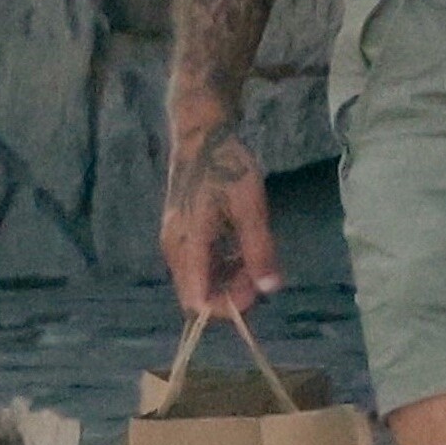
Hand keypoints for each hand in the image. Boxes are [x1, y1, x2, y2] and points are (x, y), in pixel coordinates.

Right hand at [161, 112, 281, 315]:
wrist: (201, 136)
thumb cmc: (226, 166)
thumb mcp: (250, 207)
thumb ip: (259, 250)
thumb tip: (270, 289)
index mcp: (188, 243)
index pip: (196, 301)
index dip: (226, 308)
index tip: (255, 293)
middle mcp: (175, 248)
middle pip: (196, 295)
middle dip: (230, 296)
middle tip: (260, 274)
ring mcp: (175, 243)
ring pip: (198, 282)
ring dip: (228, 282)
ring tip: (255, 261)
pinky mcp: (180, 237)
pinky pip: (198, 267)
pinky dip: (221, 269)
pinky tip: (242, 252)